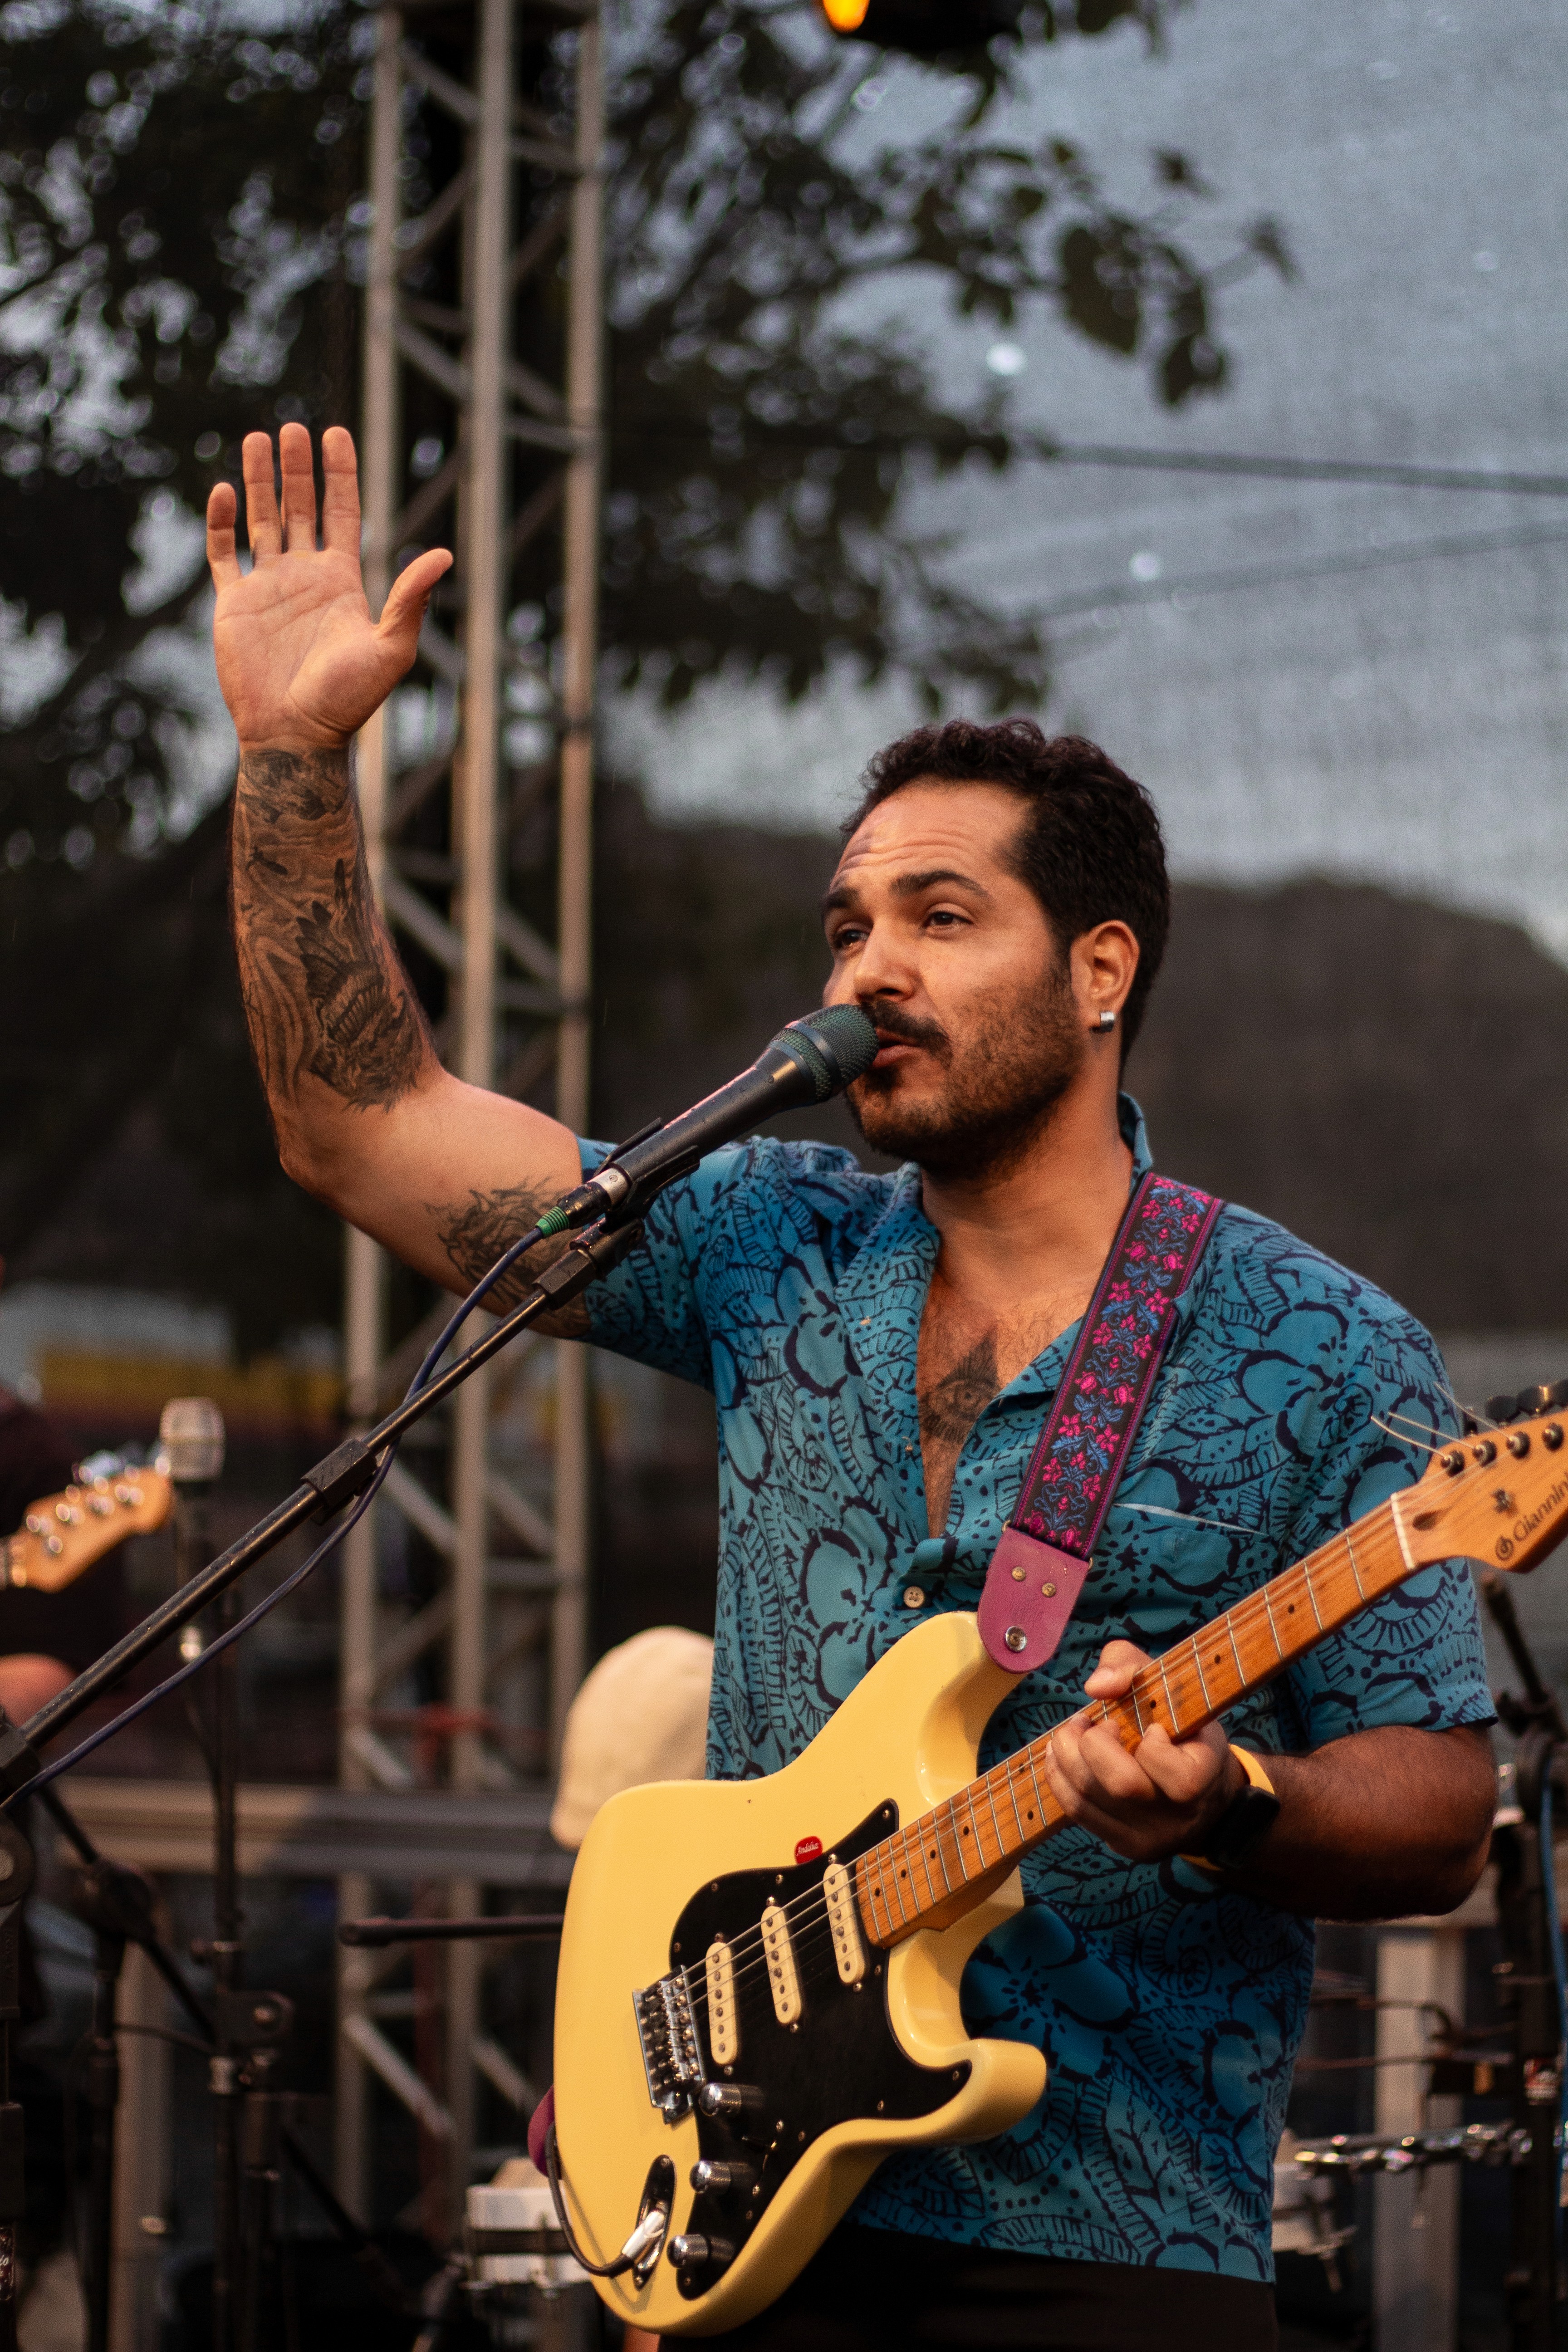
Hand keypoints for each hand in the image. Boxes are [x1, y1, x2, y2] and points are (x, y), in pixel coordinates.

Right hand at [206, 423, 452, 752]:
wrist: (296, 735)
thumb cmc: (347, 701)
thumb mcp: (390, 649)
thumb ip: (411, 600)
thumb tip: (444, 553)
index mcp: (342, 580)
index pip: (343, 512)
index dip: (340, 474)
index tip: (336, 433)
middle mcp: (305, 576)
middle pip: (300, 507)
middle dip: (297, 468)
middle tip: (294, 429)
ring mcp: (268, 587)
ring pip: (261, 520)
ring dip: (259, 481)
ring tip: (259, 438)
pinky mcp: (234, 604)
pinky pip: (223, 554)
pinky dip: (221, 522)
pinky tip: (225, 491)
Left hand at [1040, 1640, 1240, 1863]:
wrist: (1201, 1789)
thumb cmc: (1180, 1725)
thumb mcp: (1167, 1683)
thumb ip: (1130, 1665)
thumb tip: (1097, 1687)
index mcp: (1205, 1780)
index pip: (1180, 1779)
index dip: (1154, 1746)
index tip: (1150, 1727)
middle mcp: (1178, 1819)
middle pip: (1123, 1787)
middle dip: (1093, 1744)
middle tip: (1089, 1723)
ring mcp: (1148, 1838)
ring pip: (1090, 1800)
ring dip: (1066, 1756)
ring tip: (1070, 1733)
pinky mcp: (1122, 1845)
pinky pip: (1077, 1812)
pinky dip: (1059, 1777)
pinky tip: (1059, 1755)